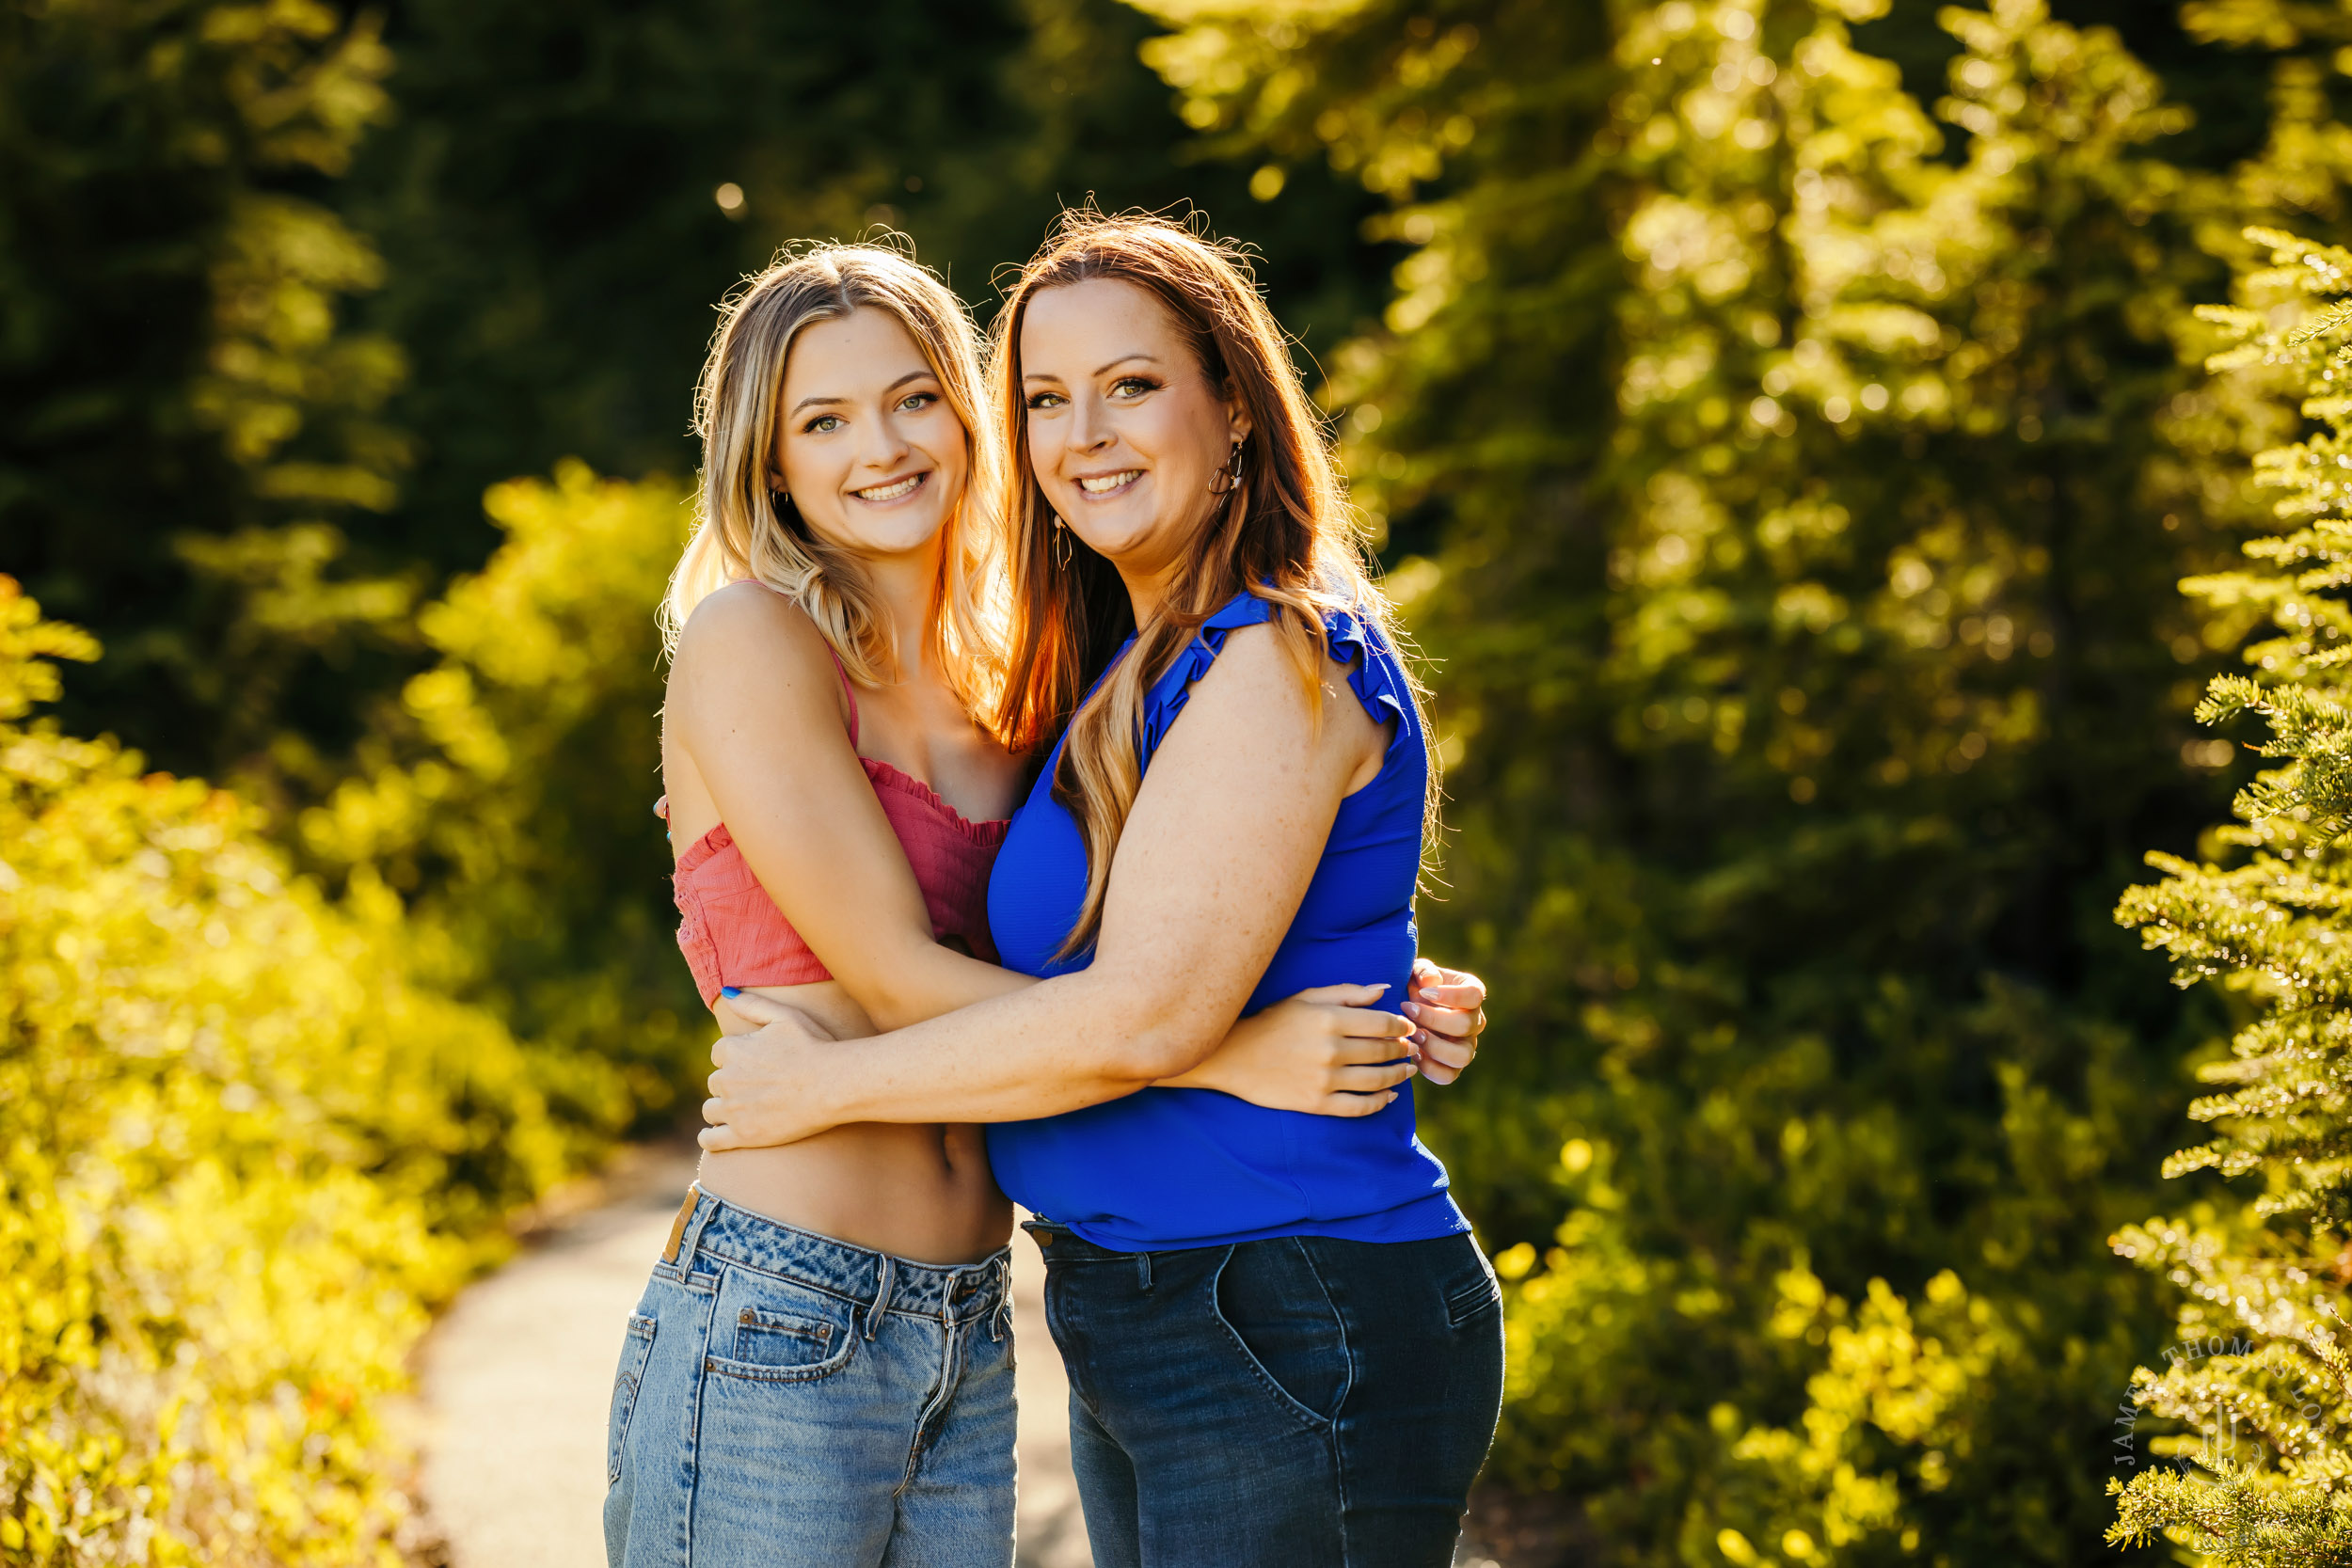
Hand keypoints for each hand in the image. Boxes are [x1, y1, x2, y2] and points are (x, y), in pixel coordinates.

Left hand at [699, 989, 842, 1151]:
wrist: (834, 1085)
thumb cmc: (815, 1047)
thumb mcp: (786, 1016)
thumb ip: (753, 1004)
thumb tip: (726, 992)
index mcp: (733, 1050)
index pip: (718, 1054)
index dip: (735, 1058)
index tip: (753, 1064)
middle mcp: (726, 1079)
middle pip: (715, 1082)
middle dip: (730, 1084)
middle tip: (756, 1087)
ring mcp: (733, 1109)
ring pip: (711, 1109)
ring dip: (721, 1109)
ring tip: (743, 1110)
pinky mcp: (743, 1135)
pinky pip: (711, 1140)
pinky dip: (710, 1138)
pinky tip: (718, 1135)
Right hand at [1167, 983, 1418, 1115]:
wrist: (1234, 1056)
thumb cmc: (1272, 1021)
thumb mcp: (1307, 998)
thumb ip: (1347, 993)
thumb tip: (1384, 989)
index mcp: (1329, 1019)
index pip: (1382, 1023)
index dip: (1402, 1026)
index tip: (1408, 1027)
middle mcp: (1330, 1050)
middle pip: (1383, 1051)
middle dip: (1403, 1049)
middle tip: (1411, 1048)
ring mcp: (1324, 1079)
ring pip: (1377, 1080)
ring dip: (1399, 1075)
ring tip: (1408, 1070)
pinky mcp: (1317, 1103)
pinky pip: (1359, 1106)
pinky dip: (1380, 1102)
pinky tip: (1390, 1095)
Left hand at [1405, 958, 1486, 1084]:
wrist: (1405, 1008)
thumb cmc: (1414, 986)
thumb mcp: (1416, 971)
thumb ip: (1424, 971)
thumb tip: (1431, 981)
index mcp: (1472, 993)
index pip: (1474, 994)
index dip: (1450, 995)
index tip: (1423, 992)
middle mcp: (1475, 1021)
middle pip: (1466, 1025)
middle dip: (1433, 1019)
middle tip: (1409, 1011)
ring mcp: (1466, 1045)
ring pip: (1463, 1056)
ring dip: (1434, 1047)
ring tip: (1413, 1035)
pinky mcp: (1452, 1066)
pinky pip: (1448, 1076)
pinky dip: (1429, 1067)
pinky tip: (1413, 1053)